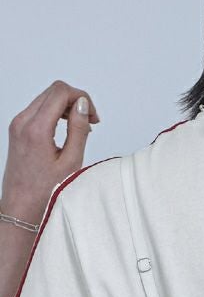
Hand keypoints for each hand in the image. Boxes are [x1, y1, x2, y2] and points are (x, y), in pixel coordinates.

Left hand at [1, 80, 100, 221]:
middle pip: (53, 91)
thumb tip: (83, 105)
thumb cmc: (46, 191)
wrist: (21, 206)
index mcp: (36, 129)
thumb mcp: (71, 161)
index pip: (60, 92)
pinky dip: (56, 113)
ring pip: (46, 98)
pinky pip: (39, 109)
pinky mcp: (18, 129)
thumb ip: (79, 129)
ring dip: (67, 106)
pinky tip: (67, 129)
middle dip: (76, 100)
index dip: (82, 98)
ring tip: (81, 126)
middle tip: (91, 120)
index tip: (93, 117)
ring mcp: (18, 124)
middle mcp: (23, 121)